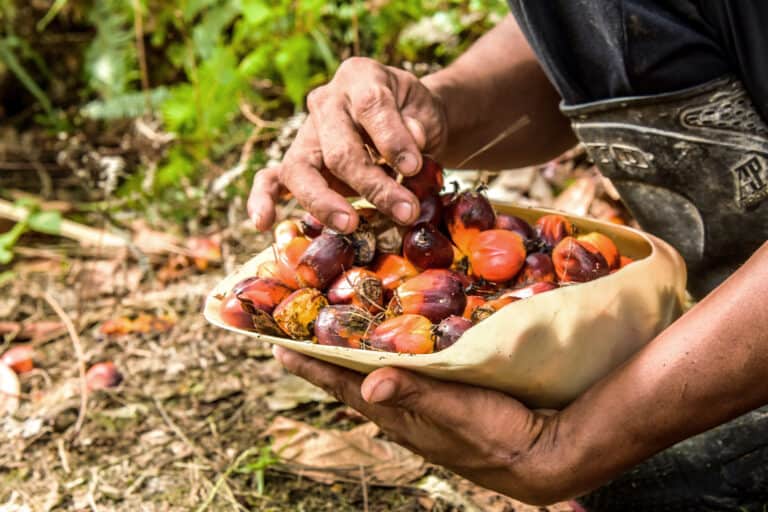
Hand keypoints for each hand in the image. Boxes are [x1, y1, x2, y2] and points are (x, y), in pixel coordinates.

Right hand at [248, 57, 447, 233]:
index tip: (414, 168)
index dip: (392, 139)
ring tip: (350, 224)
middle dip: (373, 185)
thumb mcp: (426, 111)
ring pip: (302, 170)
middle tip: (406, 211)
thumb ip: (419, 125)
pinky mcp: (297, 161)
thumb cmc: (414, 117)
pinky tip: (262, 223)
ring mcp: (307, 133)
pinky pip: (271, 179)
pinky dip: (263, 200)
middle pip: (340, 149)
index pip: (371, 106)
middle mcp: (327, 101)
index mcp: (360, 77)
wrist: (405, 121)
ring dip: (326, 203)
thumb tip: (413, 140)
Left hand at [271, 346, 567, 504]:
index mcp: (400, 415)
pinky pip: (405, 380)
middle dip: (325, 360)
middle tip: (300, 334)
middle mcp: (405, 414)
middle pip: (353, 383)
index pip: (345, 386)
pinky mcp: (445, 404)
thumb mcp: (457, 411)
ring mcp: (424, 412)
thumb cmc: (498, 434)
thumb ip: (417, 396)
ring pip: (378, 381)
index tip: (278, 348)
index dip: (312, 367)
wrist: (540, 456)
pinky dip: (389, 363)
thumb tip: (369, 388)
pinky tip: (395, 352)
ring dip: (354, 361)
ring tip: (337, 338)